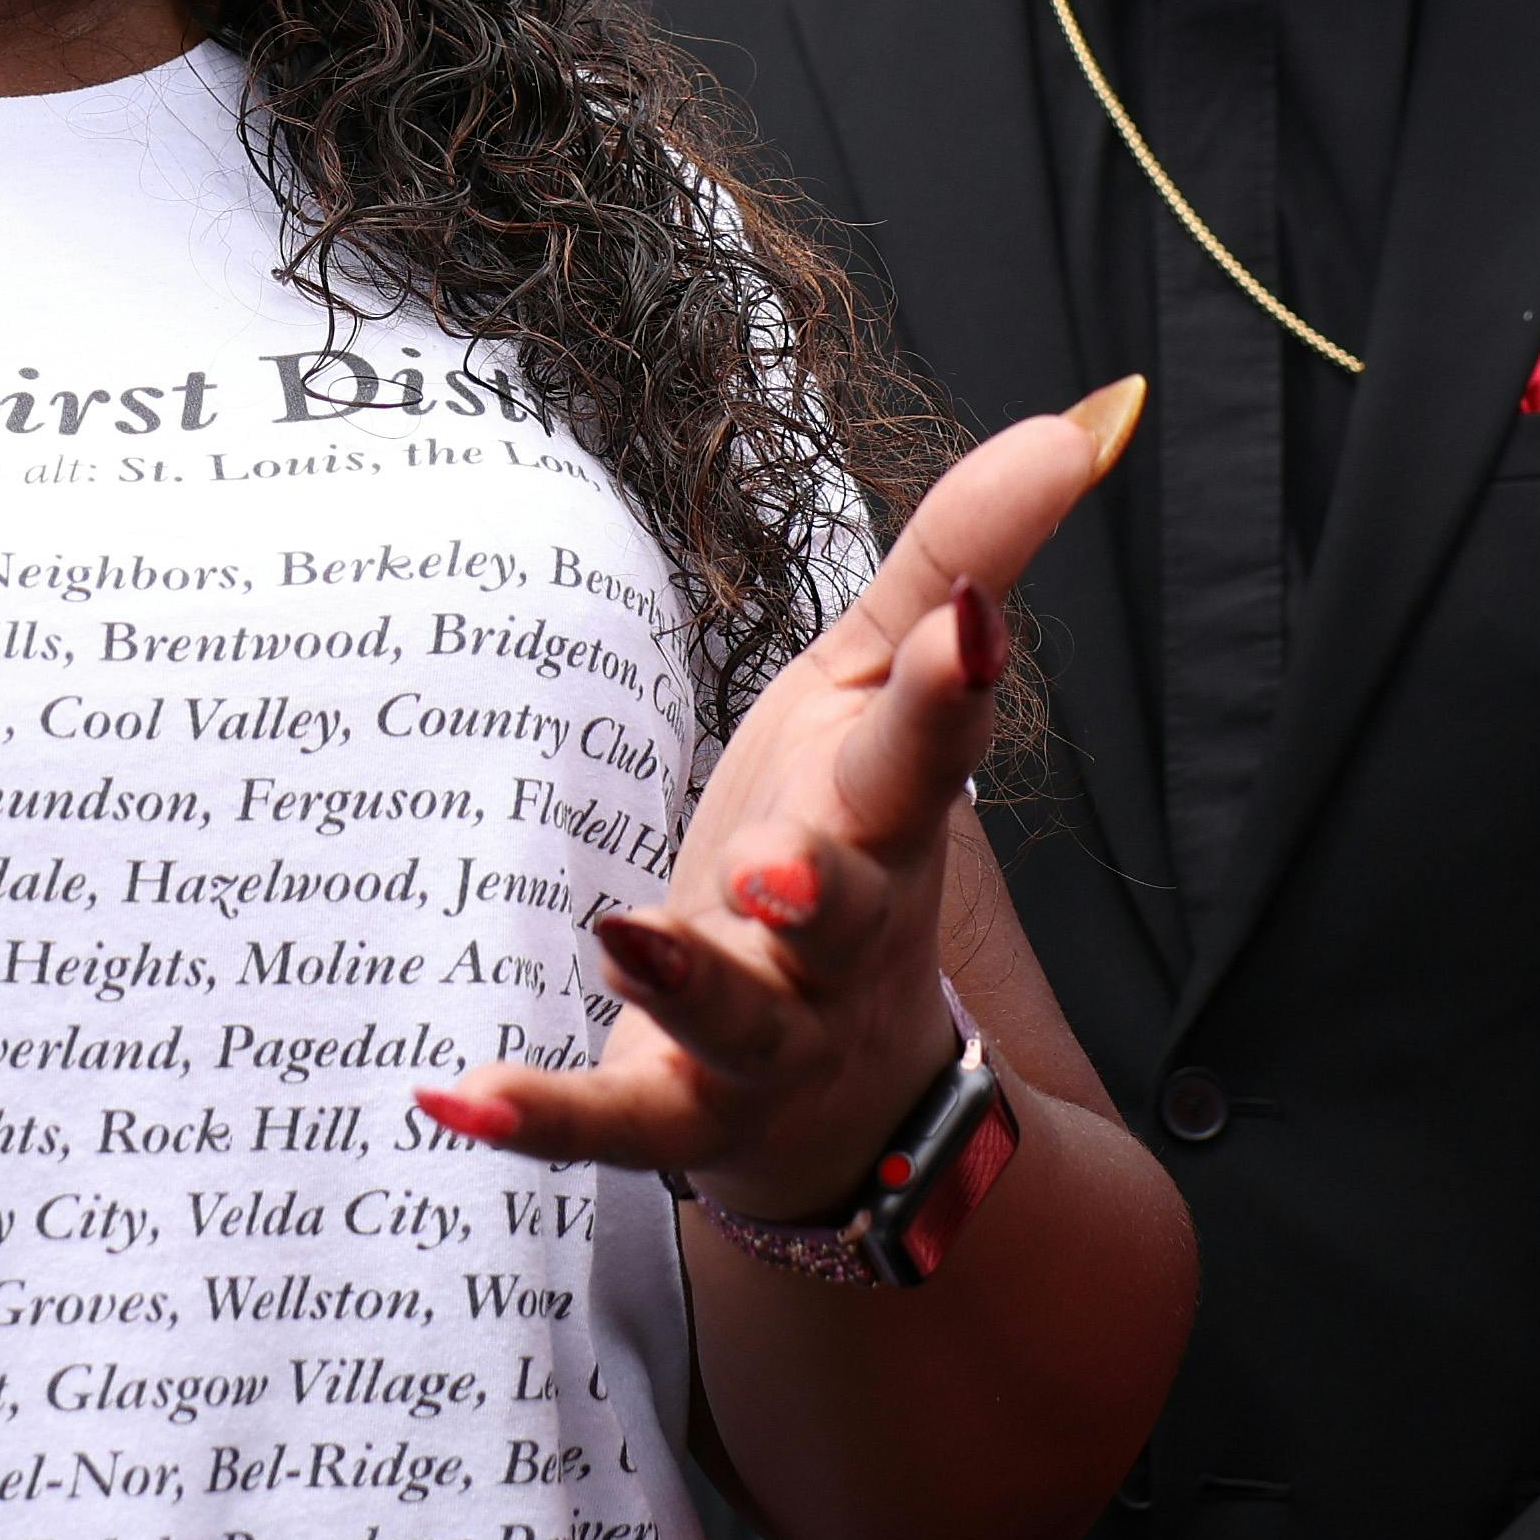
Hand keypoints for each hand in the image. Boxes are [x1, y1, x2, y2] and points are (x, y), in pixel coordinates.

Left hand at [417, 382, 1127, 1219]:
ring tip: (626, 940)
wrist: (846, 1098)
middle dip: (820, 884)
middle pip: (843, 905)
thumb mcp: (884, 694)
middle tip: (778, 862)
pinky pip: (612, 1121)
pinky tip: (453, 1095)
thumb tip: (1085, 418)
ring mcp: (763, 1032)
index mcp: (884, 818)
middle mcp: (836, 935)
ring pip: (736, 1016)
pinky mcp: (678, 1107)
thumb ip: (960, 556)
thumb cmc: (847, 854)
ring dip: (687, 982)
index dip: (956, 686)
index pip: (927, 747)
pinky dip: (539, 1116)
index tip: (971, 625)